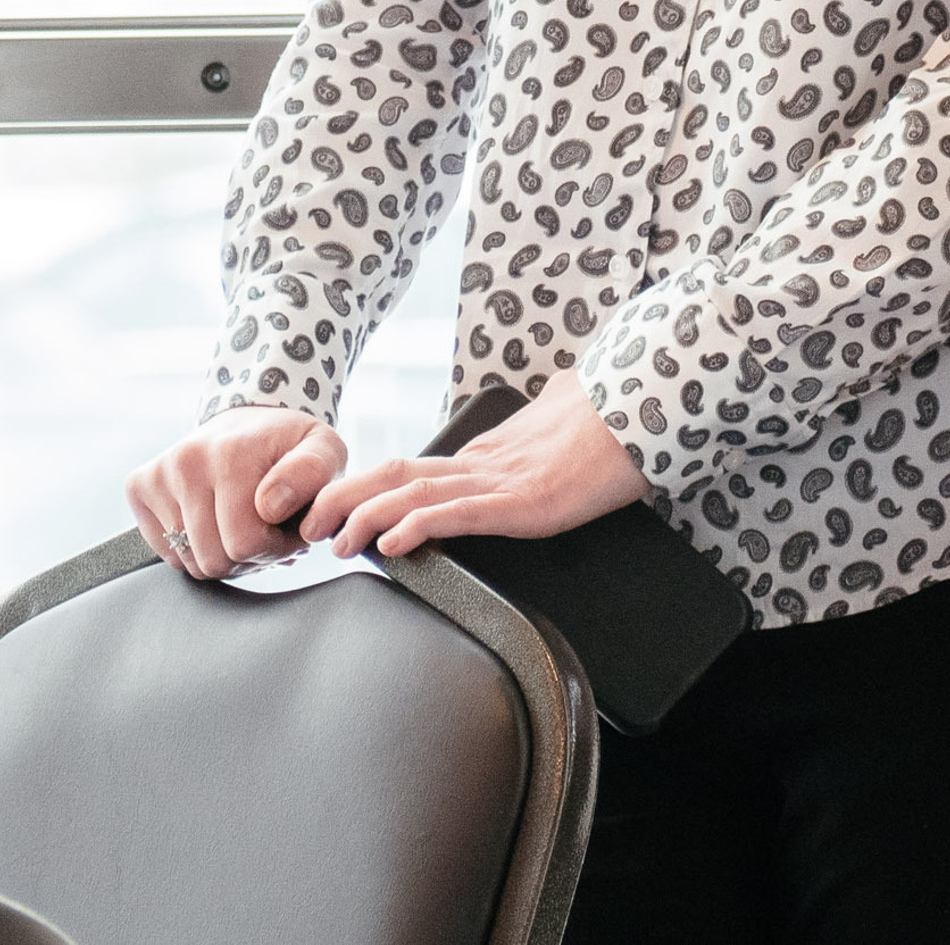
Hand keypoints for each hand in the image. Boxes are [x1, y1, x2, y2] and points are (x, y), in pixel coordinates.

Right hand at [127, 406, 347, 578]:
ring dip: (222, 555)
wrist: (250, 418)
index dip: (274, 548)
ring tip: (242, 524)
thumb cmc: (290, 444)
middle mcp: (186, 460)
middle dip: (248, 556)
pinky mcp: (139, 486)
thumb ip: (313, 473)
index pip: (244, 544)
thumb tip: (270, 505)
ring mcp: (158, 473)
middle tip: (265, 529)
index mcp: (232, 453)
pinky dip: (194, 549)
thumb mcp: (324, 450)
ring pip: (189, 563)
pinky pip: (167, 554)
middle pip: (213, 560)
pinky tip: (214, 520)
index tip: (287, 526)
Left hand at [301, 367, 648, 557]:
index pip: (410, 468)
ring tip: (332, 539)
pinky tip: (390, 542)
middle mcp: (483, 463)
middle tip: (305, 525)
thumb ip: (539, 429)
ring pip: (415, 492)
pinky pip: (458, 514)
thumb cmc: (607, 417)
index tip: (330, 507)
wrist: (644, 407)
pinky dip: (417, 526)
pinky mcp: (522, 499)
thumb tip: (550, 412)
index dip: (364, 486)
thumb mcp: (558, 425)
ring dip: (365, 516)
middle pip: (396, 473)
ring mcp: (500, 479)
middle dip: (344, 498)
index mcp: (487, 454)